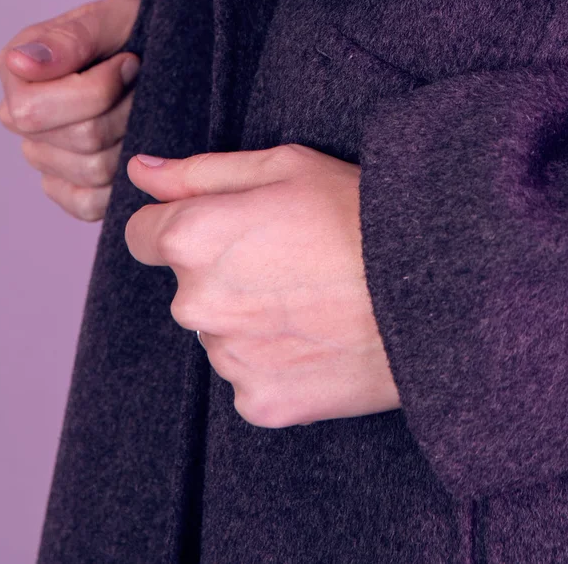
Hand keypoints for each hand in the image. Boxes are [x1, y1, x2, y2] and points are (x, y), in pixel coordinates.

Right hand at [0, 0, 141, 220]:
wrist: (150, 48)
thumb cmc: (127, 28)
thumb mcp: (108, 18)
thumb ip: (69, 39)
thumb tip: (19, 62)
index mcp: (17, 73)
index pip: (34, 112)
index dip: (97, 90)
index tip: (127, 61)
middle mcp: (19, 118)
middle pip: (78, 141)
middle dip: (123, 110)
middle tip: (139, 81)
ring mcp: (42, 156)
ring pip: (93, 172)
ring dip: (130, 136)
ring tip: (137, 104)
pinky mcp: (66, 187)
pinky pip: (90, 204)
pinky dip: (121, 177)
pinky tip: (130, 141)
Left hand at [124, 144, 400, 426]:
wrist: (426, 290)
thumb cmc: (356, 213)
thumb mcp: (283, 165)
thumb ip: (199, 172)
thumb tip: (141, 172)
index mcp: (193, 238)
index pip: (143, 235)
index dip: (185, 222)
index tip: (229, 224)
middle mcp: (195, 304)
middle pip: (188, 285)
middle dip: (224, 270)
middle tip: (291, 256)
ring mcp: (226, 359)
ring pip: (221, 332)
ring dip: (250, 317)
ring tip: (313, 295)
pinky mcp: (257, 403)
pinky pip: (249, 376)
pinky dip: (275, 359)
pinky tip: (318, 335)